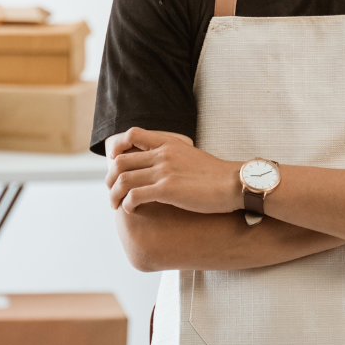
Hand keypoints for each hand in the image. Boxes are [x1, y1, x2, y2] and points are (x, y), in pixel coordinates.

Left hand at [105, 127, 240, 214]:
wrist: (234, 183)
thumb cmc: (215, 175)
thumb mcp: (190, 155)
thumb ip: (171, 156)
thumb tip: (157, 166)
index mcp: (168, 142)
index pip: (131, 134)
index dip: (117, 148)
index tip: (115, 163)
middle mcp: (163, 154)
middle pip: (120, 161)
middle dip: (109, 179)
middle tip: (111, 192)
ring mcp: (164, 171)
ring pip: (123, 180)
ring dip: (114, 195)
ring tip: (116, 205)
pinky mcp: (167, 190)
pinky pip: (134, 196)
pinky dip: (127, 205)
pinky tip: (131, 210)